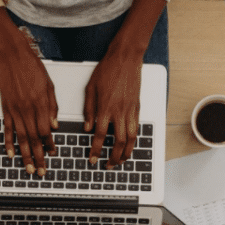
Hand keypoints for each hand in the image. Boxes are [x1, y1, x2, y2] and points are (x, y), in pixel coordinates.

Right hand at [0, 0, 56, 175]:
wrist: (12, 54)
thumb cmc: (32, 66)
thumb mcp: (49, 84)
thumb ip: (52, 106)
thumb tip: (54, 125)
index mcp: (41, 104)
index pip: (46, 131)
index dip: (49, 145)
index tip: (52, 154)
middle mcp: (28, 110)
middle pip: (34, 139)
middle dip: (38, 157)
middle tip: (41, 171)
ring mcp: (15, 110)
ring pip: (21, 138)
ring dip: (25, 155)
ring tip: (28, 168)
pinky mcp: (5, 107)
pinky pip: (7, 129)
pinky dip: (8, 143)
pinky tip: (10, 153)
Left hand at [84, 49, 141, 167]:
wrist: (125, 59)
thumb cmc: (107, 70)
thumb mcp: (90, 88)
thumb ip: (88, 110)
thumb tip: (87, 127)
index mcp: (105, 107)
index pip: (99, 135)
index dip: (95, 149)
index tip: (93, 158)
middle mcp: (119, 111)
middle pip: (118, 141)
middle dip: (114, 157)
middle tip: (109, 165)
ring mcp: (130, 110)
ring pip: (131, 137)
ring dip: (126, 152)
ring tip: (122, 160)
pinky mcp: (137, 107)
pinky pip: (137, 128)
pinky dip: (133, 140)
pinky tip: (129, 145)